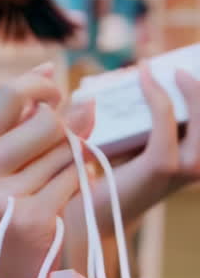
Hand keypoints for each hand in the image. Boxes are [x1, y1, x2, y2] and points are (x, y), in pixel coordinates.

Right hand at [0, 66, 94, 277]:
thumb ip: (6, 111)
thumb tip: (47, 67)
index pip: (7, 95)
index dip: (39, 84)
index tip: (53, 89)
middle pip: (46, 120)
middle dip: (64, 125)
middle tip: (60, 138)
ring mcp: (4, 195)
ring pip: (65, 149)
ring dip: (72, 155)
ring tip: (56, 172)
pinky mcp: (33, 219)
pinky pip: (75, 178)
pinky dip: (78, 180)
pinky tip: (63, 192)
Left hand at [64, 63, 199, 256]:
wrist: (88, 211)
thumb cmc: (109, 171)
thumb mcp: (134, 138)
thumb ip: (144, 113)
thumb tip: (143, 70)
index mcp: (193, 160)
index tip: (191, 69)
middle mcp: (195, 167)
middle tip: (187, 66)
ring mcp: (182, 169)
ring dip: (191, 92)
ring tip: (174, 71)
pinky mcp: (160, 167)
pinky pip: (165, 123)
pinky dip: (157, 97)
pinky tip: (144, 78)